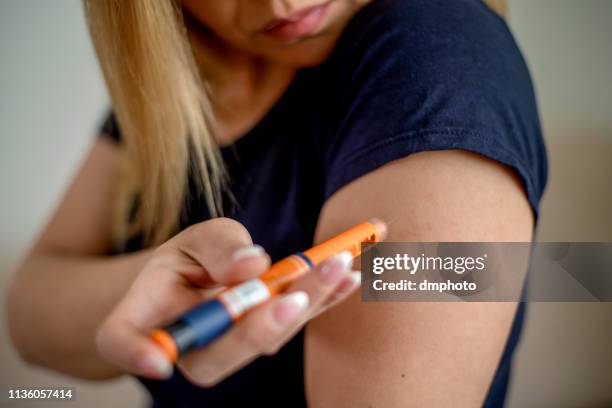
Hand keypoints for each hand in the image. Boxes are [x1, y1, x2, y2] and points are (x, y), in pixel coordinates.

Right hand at [96, 218, 360, 386]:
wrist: (206, 279)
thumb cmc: (189, 260)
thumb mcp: (192, 240)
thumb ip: (217, 248)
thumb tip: (252, 265)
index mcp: (148, 317)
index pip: (121, 341)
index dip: (134, 354)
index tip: (157, 362)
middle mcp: (191, 345)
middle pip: (220, 351)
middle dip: (263, 324)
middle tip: (294, 294)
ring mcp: (234, 348)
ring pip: (268, 338)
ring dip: (308, 302)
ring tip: (341, 266)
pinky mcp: (269, 335)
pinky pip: (296, 320)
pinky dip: (326, 296)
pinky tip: (352, 275)